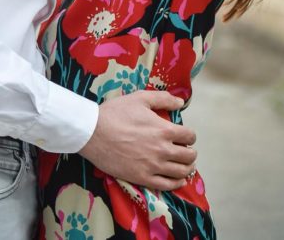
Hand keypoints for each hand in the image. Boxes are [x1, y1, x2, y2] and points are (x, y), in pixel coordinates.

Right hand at [79, 90, 197, 190]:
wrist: (92, 132)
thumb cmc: (116, 113)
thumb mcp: (141, 98)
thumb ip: (164, 99)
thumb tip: (180, 102)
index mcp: (164, 130)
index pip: (189, 136)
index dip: (189, 136)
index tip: (185, 137)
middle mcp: (162, 149)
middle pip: (188, 156)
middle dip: (190, 153)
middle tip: (186, 151)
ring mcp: (152, 166)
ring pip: (181, 172)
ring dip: (187, 168)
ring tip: (186, 166)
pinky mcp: (141, 178)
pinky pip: (166, 186)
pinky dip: (176, 184)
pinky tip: (178, 181)